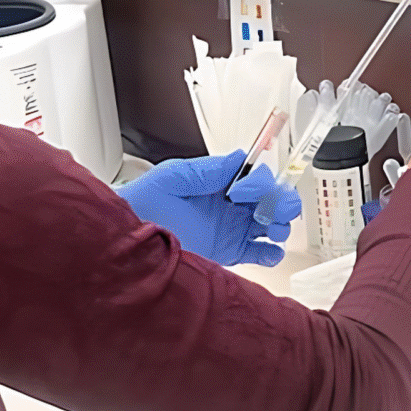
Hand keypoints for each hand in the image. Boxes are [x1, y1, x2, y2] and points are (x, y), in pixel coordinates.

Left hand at [117, 150, 302, 268]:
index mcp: (218, 182)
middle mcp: (229, 204)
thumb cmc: (142, 206)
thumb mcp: (173, 178)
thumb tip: (240, 157)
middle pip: (271, 199)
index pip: (255, 177)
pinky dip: (272, 252)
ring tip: (273, 229)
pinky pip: (260, 252)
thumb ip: (207, 169)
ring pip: (272, 224)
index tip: (243, 192)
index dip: (259, 183)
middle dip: (282, 202)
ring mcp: (231, 229)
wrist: (128, 241)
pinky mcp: (230, 253)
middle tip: (276, 210)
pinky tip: (269, 250)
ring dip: (281, 225)